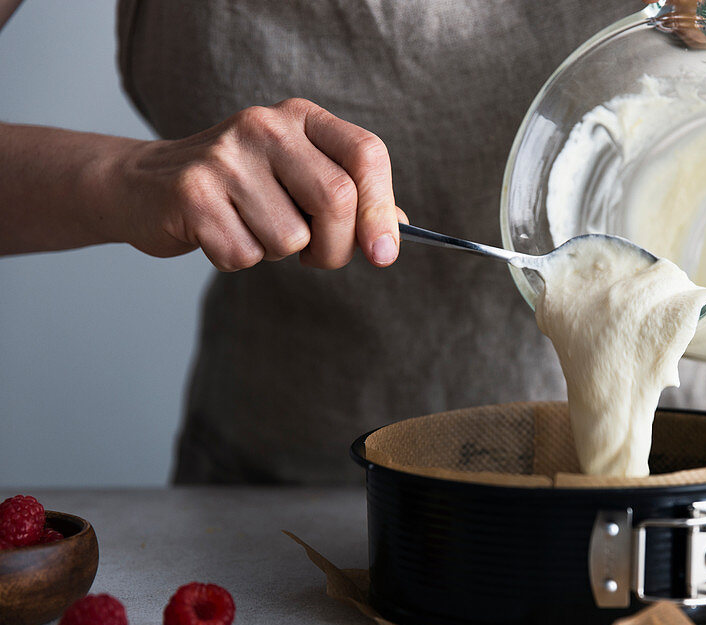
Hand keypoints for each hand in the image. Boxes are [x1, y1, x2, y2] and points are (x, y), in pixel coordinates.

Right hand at [115, 98, 402, 271]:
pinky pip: (245, 255)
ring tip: (251, 228)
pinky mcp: (192, 192)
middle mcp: (265, 125)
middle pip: (336, 200)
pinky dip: (237, 259)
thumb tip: (394, 234)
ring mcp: (226, 156)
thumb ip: (349, 201)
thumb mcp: (299, 180)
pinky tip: (219, 233)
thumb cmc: (241, 191)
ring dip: (277, 254)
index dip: (382, 209)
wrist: (146, 185)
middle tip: (315, 256)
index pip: (366, 155)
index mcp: (301, 118)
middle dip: (334, 248)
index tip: (384, 255)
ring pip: (290, 238)